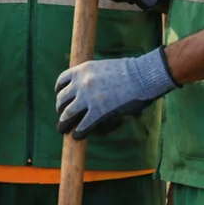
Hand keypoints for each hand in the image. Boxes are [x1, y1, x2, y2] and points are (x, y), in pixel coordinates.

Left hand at [54, 49, 177, 138]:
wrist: (144, 76)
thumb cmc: (131, 71)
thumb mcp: (104, 68)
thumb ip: (93, 77)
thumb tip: (88, 91)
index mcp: (82, 70)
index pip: (62, 81)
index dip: (59, 91)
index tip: (60, 98)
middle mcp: (81, 83)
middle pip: (61, 99)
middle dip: (60, 109)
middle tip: (62, 117)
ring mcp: (88, 98)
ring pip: (67, 113)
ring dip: (64, 123)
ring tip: (63, 129)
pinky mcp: (98, 111)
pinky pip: (82, 125)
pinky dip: (78, 132)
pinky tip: (77, 136)